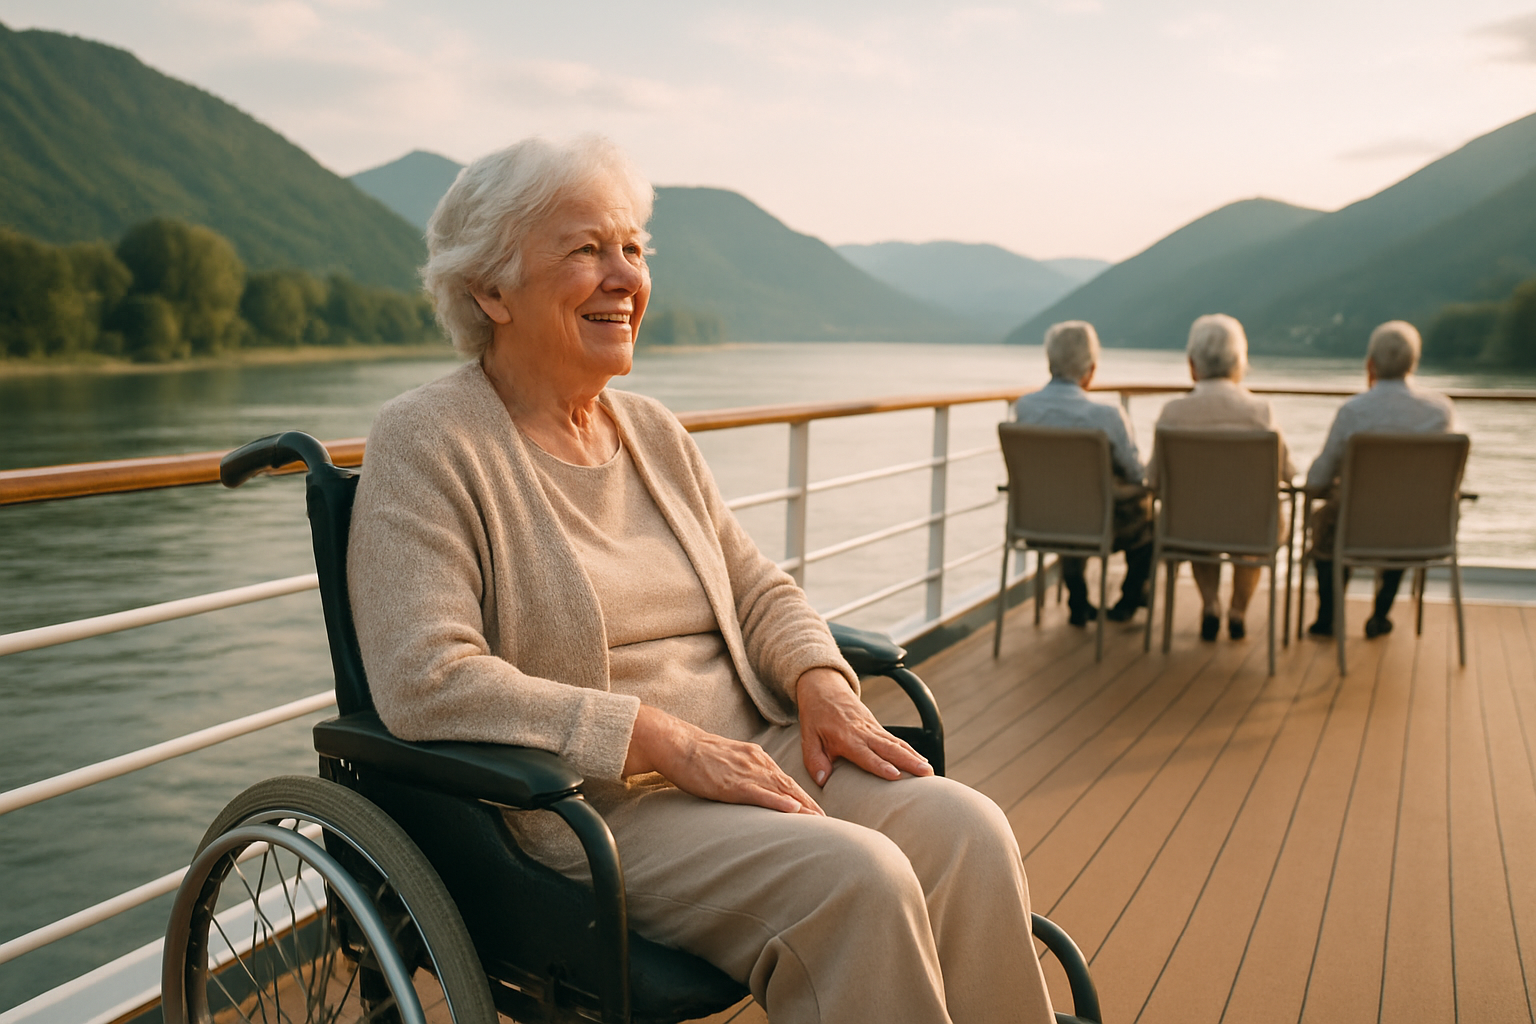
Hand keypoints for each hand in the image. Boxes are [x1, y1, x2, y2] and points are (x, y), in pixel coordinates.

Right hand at [624, 704, 822, 814]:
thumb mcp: (729, 761)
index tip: (817, 811)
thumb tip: (754, 786)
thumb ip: (744, 771)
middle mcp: (757, 762)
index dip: (803, 796)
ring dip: (802, 807)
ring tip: (819, 821)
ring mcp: (746, 772)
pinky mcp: (732, 783)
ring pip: (780, 791)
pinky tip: (794, 810)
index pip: (785, 780)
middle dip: (809, 805)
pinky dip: (778, 802)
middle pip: (789, 786)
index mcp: (756, 757)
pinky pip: (760, 794)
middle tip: (828, 822)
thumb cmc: (698, 755)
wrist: (677, 744)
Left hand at [796, 667, 933, 786]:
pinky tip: (922, 760)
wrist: (825, 689)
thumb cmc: (816, 717)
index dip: (880, 765)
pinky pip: (896, 740)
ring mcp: (873, 729)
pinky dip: (911, 750)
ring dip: (915, 757)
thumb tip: (823, 781)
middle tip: (926, 774)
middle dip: (909, 761)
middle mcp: (864, 733)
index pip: (866, 754)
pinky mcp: (877, 727)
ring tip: (929, 771)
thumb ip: (814, 760)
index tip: (896, 775)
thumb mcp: (808, 738)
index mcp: (847, 738)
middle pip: (890, 748)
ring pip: (897, 744)